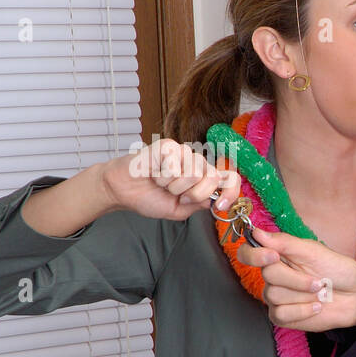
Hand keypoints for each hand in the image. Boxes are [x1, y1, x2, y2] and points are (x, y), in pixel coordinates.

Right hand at [99, 138, 241, 220]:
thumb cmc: (150, 198)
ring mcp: (183, 153)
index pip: (230, 180)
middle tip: (175, 194)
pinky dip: (162, 176)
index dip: (232, 192)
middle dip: (193, 194)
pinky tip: (154, 173)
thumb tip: (218, 198)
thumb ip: (201, 204)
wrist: (124, 191)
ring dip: (173, 186)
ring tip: (161, 183)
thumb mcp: (181, 210)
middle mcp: (197, 163)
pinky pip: (175, 165)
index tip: (221, 205)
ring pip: (193, 173)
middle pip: (213, 178)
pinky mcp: (168, 146)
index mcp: (204, 178)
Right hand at [235, 227, 355, 330]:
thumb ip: (285, 242)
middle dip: (297, 279)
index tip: (273, 256)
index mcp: (277, 256)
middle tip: (318, 280)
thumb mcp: (314, 251)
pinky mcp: (283, 316)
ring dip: (303, 294)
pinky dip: (302, 310)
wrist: (355, 295)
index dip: (254, 255)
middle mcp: (273, 277)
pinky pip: (281, 314)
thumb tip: (257, 232)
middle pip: (268, 276)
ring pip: (274, 295)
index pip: (248, 253)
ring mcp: (277, 297)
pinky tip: (317, 306)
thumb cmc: (337, 270)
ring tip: (319, 292)